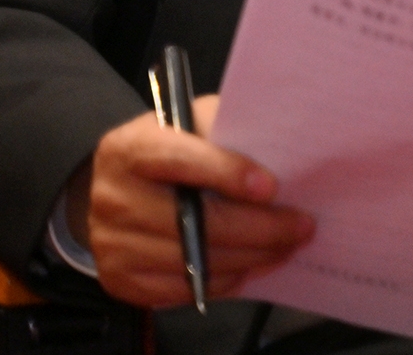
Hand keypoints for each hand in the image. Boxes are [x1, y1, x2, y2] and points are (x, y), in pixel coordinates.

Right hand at [79, 96, 312, 306]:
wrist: (117, 189)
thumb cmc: (173, 149)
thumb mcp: (193, 122)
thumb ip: (227, 131)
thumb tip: (283, 157)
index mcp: (130, 149)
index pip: (180, 159)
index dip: (228, 173)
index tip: (271, 188)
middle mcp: (112, 197)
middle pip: (194, 222)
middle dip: (259, 228)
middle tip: (302, 226)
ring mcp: (111, 243)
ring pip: (194, 260)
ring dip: (250, 258)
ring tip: (286, 247)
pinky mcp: (118, 279)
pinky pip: (181, 290)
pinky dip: (223, 281)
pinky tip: (251, 265)